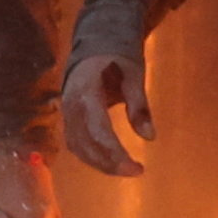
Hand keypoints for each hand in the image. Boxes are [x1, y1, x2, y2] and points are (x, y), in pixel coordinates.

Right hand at [59, 49, 151, 178]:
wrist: (93, 46)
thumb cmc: (116, 57)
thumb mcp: (134, 74)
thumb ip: (139, 105)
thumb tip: (150, 137)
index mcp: (86, 92)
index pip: (98, 130)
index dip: (115, 152)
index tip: (136, 168)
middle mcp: (71, 106)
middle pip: (86, 144)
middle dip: (110, 163)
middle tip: (136, 171)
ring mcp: (66, 113)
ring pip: (79, 148)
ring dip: (101, 164)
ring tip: (126, 170)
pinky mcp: (68, 119)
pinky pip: (76, 144)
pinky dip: (92, 157)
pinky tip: (110, 163)